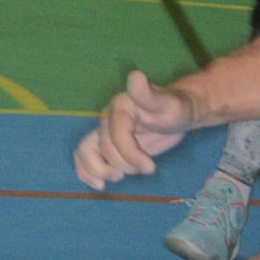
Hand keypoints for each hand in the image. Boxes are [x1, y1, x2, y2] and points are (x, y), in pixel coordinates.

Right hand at [74, 70, 193, 186]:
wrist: (175, 114)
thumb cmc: (173, 108)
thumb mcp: (165, 102)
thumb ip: (147, 93)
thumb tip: (135, 74)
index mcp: (120, 107)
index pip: (116, 134)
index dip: (130, 154)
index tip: (150, 168)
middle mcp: (107, 118)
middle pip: (103, 146)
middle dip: (123, 163)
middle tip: (145, 169)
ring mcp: (104, 132)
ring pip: (85, 151)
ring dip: (100, 170)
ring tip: (119, 177)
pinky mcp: (106, 145)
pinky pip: (84, 156)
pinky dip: (85, 172)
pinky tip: (98, 184)